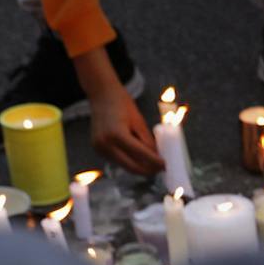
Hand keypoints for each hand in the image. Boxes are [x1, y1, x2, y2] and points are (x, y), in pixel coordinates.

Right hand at [71, 45, 162, 174]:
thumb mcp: (139, 122)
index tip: (166, 165)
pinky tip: (140, 157)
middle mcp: (105, 144)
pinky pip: (118, 160)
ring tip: (153, 163)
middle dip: (148, 169)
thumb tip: (158, 157)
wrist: (102, 95)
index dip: (155, 162)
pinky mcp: (98, 150)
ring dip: (139, 166)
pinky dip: (130, 161)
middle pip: (131, 166)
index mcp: (116, 134)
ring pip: (125, 166)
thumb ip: (148, 141)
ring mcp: (99, 148)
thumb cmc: (122, 104)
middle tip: (161, 169)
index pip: (140, 154)